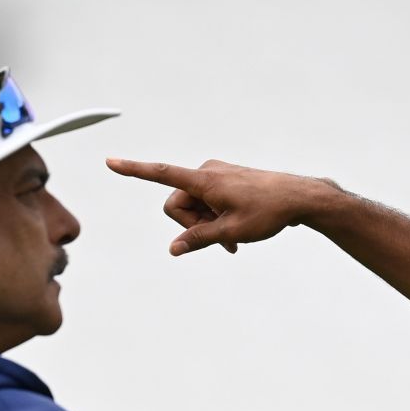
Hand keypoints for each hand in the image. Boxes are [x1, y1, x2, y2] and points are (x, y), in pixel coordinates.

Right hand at [105, 158, 337, 255]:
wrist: (298, 198)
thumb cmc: (267, 212)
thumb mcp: (231, 233)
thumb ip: (199, 239)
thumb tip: (174, 249)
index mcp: (203, 181)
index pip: (161, 174)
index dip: (134, 170)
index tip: (110, 161)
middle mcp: (206, 173)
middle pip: (178, 205)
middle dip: (191, 225)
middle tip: (219, 241)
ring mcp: (216, 176)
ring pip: (194, 207)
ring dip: (206, 225)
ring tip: (233, 240)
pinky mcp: (224, 181)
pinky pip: (208, 203)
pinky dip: (216, 219)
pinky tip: (236, 234)